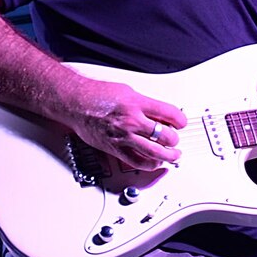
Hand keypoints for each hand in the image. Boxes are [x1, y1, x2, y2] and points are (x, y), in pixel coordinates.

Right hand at [67, 78, 185, 171]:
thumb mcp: (128, 92)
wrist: (75, 102)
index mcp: (137, 104)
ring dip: (169, 155)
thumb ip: (146, 105)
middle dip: (174, 139)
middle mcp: (132, 121)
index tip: (181, 123)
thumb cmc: (97, 95)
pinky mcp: (114, 148)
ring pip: (155, 152)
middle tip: (174, 139)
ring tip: (173, 155)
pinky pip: (137, 162)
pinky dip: (150, 164)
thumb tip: (161, 115)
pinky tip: (155, 162)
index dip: (181, 120)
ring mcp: (123, 137)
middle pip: (166, 136)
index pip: (171, 114)